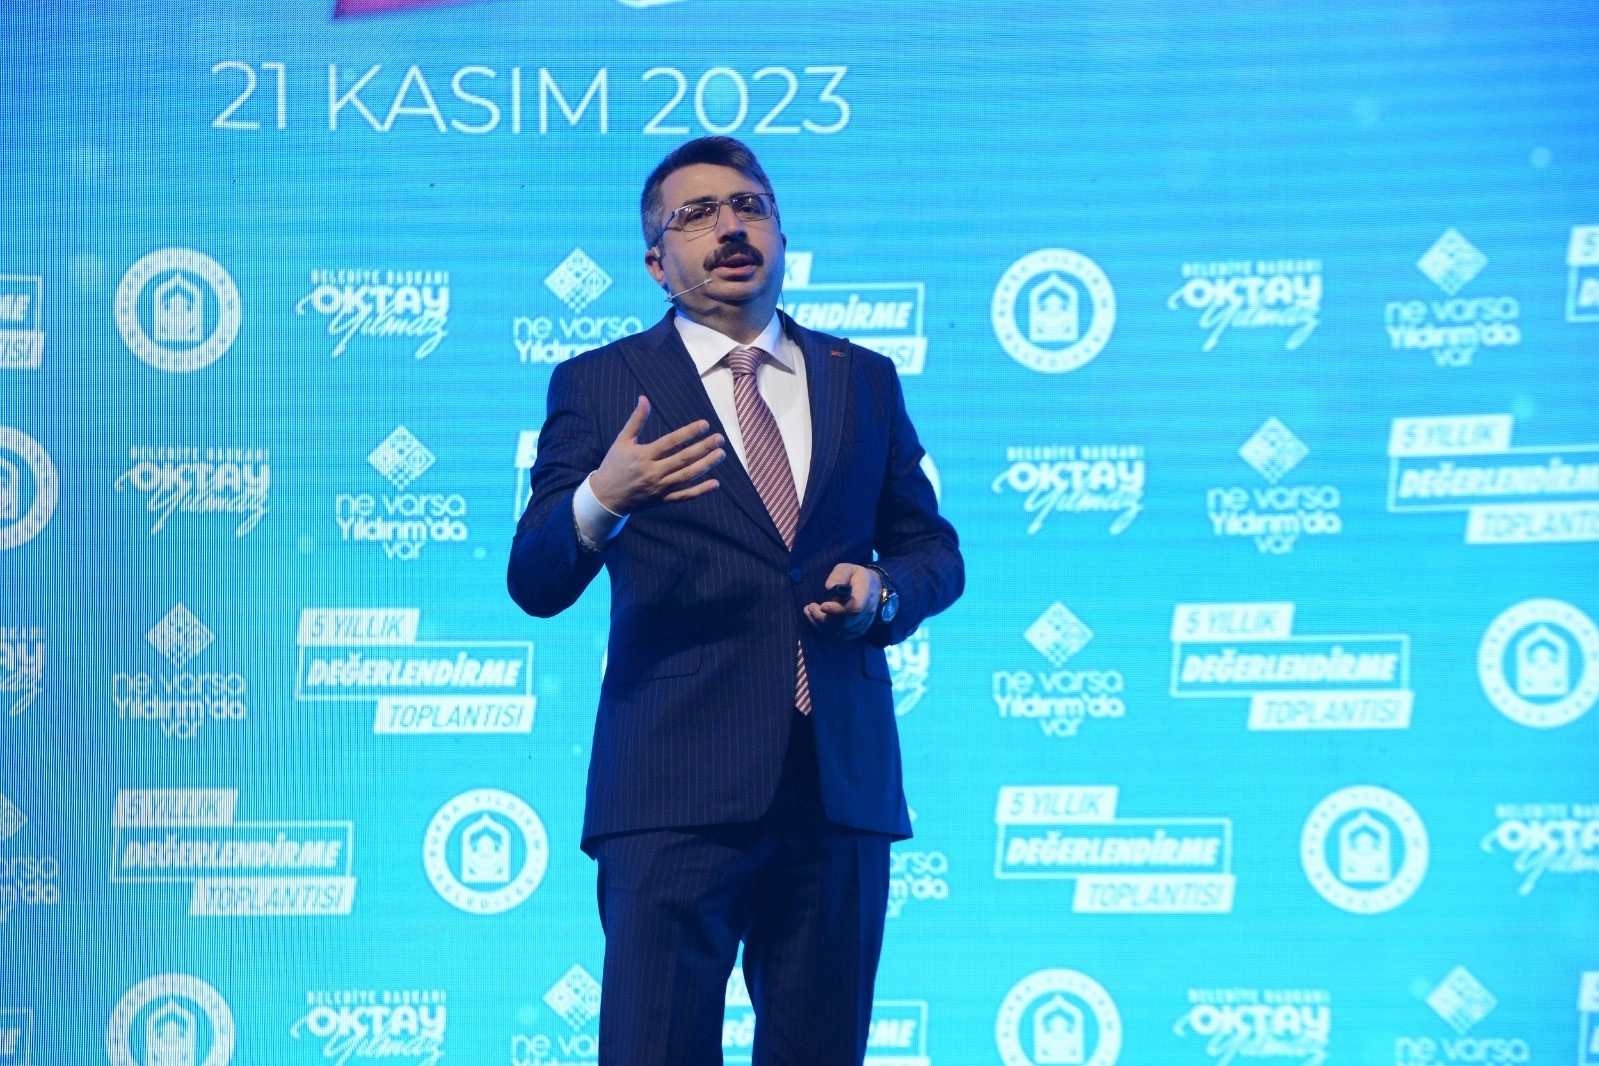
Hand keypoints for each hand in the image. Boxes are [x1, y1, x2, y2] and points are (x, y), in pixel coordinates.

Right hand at [590, 397, 724, 513]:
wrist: (605, 498)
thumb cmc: (613, 465)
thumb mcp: (622, 441)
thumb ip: (636, 420)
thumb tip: (644, 399)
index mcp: (643, 456)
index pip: (671, 442)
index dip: (689, 433)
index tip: (705, 425)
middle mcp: (653, 472)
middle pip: (683, 459)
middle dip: (703, 448)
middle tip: (720, 439)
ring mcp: (659, 488)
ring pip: (687, 477)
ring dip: (706, 466)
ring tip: (721, 454)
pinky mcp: (662, 500)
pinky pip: (684, 496)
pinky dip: (700, 491)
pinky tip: (716, 483)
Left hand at [804, 563, 881, 639]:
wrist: (874, 590)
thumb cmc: (857, 577)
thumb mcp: (849, 568)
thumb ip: (839, 575)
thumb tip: (829, 587)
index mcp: (866, 593)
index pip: (855, 607)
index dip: (837, 609)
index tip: (822, 605)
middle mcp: (866, 613)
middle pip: (844, 623)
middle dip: (823, 617)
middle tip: (809, 607)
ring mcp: (861, 625)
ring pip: (840, 631)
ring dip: (820, 624)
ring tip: (809, 611)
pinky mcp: (856, 632)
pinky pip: (839, 635)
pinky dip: (824, 629)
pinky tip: (815, 619)